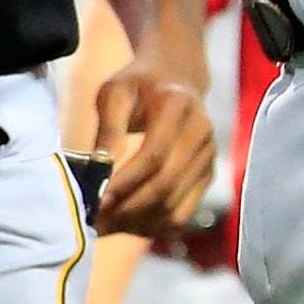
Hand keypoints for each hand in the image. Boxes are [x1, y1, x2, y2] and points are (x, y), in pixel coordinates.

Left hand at [89, 57, 212, 236]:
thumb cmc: (137, 84)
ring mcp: (208, 159)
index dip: (125, 181)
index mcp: (177, 107)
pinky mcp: (207, 177)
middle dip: (129, 207)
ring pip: (175, 206)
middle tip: (96, 220)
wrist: (176, 77)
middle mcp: (200, 135)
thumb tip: (97, 169)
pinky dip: (155, 224)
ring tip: (105, 225)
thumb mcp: (115, 92)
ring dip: (139, 222)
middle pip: (166, 185)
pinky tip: (127, 224)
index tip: (97, 198)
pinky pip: (183, 212)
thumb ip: (108, 128)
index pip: (153, 155)